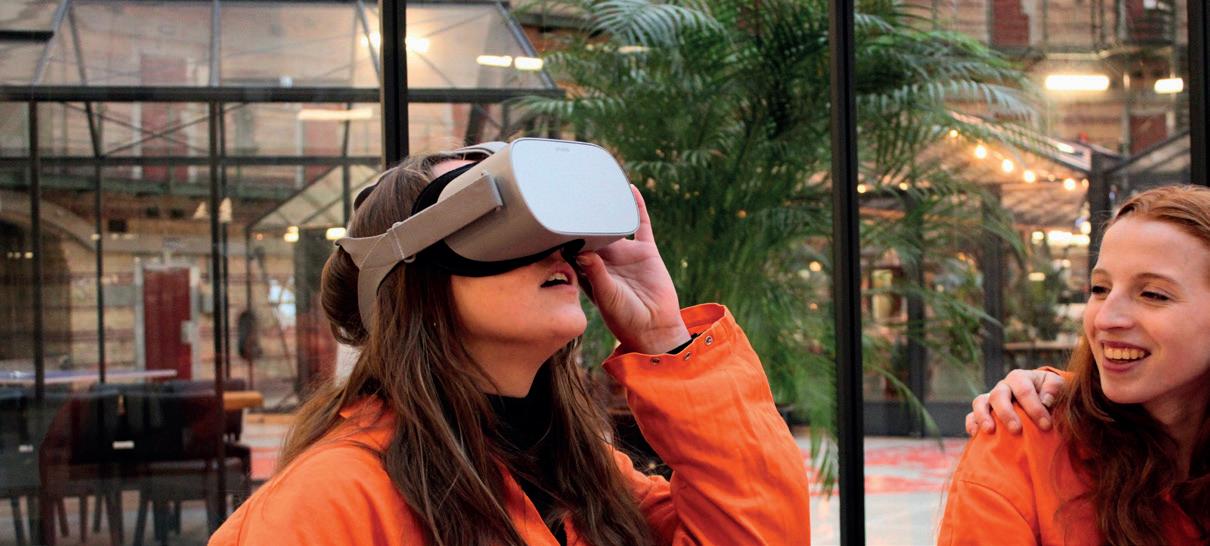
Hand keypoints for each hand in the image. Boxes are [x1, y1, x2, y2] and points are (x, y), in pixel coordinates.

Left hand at [573, 185, 690, 353]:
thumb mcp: (605, 296)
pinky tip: (630, 189)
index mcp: (589, 272)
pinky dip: (636, 207)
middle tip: (570, 194)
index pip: (572, 248)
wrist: (655, 327)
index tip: (550, 219)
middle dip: (582, 217)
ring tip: (596, 186)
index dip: (562, 235)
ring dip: (606, 208)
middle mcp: (606, 261)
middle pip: (591, 232)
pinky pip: (640, 224)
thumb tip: (582, 252)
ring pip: (613, 225)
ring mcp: (626, 254)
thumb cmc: (624, 319)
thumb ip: (594, 274)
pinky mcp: (645, 251)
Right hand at [965, 369, 1065, 434]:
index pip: (1024, 390)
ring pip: (979, 402)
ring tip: (989, 430)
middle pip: (999, 395)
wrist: (1041, 397)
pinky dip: (971, 423)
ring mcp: (991, 398)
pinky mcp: (983, 411)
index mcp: (1020, 378)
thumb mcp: (1058, 386)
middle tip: (1016, 430)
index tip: (1046, 425)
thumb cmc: (1050, 393)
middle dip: (1006, 413)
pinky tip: (975, 434)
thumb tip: (1045, 400)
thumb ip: (1054, 388)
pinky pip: (971, 415)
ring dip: (983, 416)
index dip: (1034, 408)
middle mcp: (1003, 386)